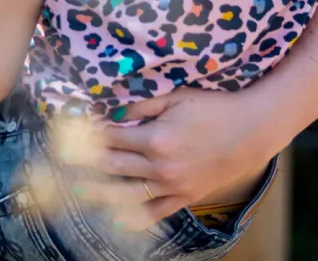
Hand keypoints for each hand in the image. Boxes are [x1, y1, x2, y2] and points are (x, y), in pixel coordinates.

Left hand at [84, 87, 283, 225]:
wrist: (253, 130)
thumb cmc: (214, 107)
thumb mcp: (176, 97)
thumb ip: (141, 106)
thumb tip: (112, 113)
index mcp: (156, 139)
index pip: (112, 138)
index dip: (90, 134)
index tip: (73, 130)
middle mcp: (161, 166)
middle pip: (113, 166)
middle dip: (87, 162)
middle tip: (63, 159)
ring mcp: (174, 185)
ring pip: (128, 193)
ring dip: (101, 192)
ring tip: (79, 190)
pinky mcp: (187, 196)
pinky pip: (157, 212)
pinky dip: (136, 217)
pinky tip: (117, 219)